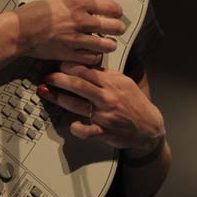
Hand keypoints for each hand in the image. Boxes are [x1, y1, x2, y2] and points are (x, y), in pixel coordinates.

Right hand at [13, 0, 124, 64]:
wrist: (20, 30)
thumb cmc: (33, 13)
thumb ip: (74, 4)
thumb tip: (85, 6)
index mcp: (79, 5)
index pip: (109, 7)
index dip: (117, 11)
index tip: (117, 13)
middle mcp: (81, 21)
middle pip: (113, 26)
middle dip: (118, 28)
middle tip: (118, 29)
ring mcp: (77, 39)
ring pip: (106, 45)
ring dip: (110, 45)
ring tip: (109, 44)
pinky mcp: (70, 54)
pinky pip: (91, 58)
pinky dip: (95, 57)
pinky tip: (93, 54)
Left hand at [38, 62, 164, 151]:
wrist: (149, 126)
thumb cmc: (135, 102)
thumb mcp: (123, 82)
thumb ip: (105, 74)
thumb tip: (86, 65)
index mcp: (111, 83)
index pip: (86, 70)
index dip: (68, 66)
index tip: (59, 64)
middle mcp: (106, 97)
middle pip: (77, 84)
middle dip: (58, 79)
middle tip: (48, 76)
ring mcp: (104, 115)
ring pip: (76, 104)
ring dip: (58, 98)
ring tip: (47, 92)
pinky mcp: (103, 132)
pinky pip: (85, 130)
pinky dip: (76, 127)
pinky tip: (72, 123)